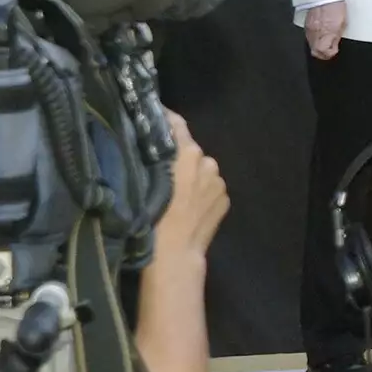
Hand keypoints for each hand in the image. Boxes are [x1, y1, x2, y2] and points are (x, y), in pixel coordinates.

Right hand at [152, 109, 229, 264]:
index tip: (154, 118)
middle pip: (190, 151)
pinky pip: (210, 189)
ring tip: (176, 195)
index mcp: (188, 153)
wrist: (175, 254)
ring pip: (202, 171)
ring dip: (192, 176)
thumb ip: (154, 159)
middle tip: (161, 170)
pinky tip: (189, 208)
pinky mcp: (226, 199)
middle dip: (178, 156)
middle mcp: (209, 161)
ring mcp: (220, 181)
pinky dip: (202, 193)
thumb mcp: (145, 182)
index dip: (165, 119)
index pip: (177, 124)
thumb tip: (151, 146)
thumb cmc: (152, 218)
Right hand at [305, 1, 347, 60]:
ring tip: (326, 40)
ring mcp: (309, 28)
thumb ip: (336, 37)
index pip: (323, 52)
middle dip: (322, 53)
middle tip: (329, 50)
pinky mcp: (306, 23)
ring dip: (318, 45)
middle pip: (315, 51)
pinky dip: (314, 37)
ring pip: (311, 44)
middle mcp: (315, 33)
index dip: (330, 53)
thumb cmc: (335, 6)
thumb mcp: (343, 24)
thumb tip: (334, 46)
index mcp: (326, 34)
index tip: (334, 51)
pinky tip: (320, 32)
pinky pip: (309, 35)